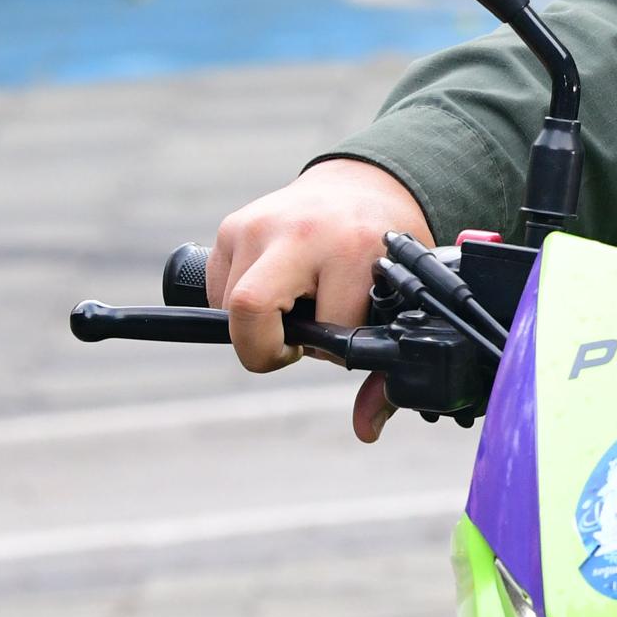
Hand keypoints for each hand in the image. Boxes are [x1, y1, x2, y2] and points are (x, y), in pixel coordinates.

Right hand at [207, 158, 429, 442]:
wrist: (363, 185)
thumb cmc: (382, 248)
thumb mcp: (399, 296)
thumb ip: (384, 368)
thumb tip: (366, 430)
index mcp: (353, 247)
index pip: (329, 328)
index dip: (332, 352)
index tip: (339, 341)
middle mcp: (299, 232)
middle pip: (249, 310)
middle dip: (264, 348)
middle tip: (291, 345)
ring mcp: (256, 226)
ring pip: (232, 308)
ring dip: (260, 324)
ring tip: (294, 307)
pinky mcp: (229, 227)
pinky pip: (217, 291)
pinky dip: (239, 306)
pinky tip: (276, 291)